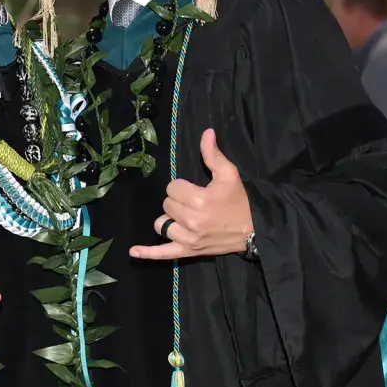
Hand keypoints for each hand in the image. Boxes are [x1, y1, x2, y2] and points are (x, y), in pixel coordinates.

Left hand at [129, 129, 253, 261]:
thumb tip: (206, 132)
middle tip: (194, 203)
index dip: (181, 187)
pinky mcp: (188, 250)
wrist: (252, 230)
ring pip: (161, 224)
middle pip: (166, 204)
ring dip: (169, 219)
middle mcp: (190, 219)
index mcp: (198, 199)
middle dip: (177, 201)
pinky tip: (134, 251)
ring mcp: (188, 238)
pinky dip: (148, 253)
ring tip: (184, 218)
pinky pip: (163, 253)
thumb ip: (213, 154)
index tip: (194, 190)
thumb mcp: (229, 174)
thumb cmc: (239, 201)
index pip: (172, 188)